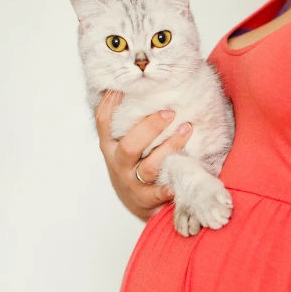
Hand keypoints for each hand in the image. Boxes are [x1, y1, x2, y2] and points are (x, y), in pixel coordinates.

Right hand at [94, 90, 192, 221]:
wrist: (136, 203)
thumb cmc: (134, 167)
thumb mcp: (126, 145)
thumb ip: (133, 123)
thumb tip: (150, 90)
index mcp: (110, 146)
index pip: (104, 122)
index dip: (110, 104)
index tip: (122, 88)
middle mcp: (119, 163)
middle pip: (130, 145)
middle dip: (150, 127)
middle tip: (170, 112)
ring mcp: (132, 182)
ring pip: (150, 165)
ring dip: (170, 147)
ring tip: (187, 130)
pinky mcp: (145, 198)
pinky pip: (157, 193)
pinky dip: (166, 189)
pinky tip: (175, 183)